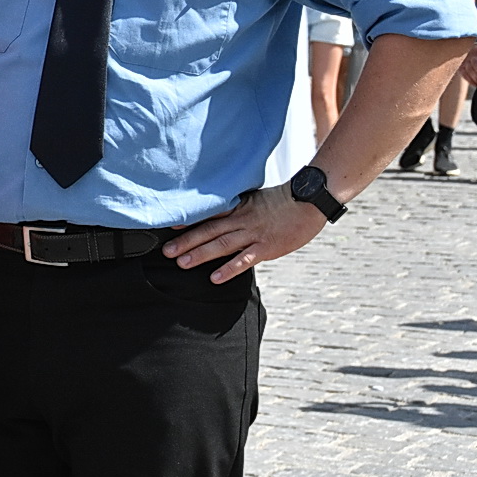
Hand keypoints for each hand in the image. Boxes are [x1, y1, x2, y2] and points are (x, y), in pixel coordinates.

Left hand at [162, 185, 323, 282]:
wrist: (309, 201)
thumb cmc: (284, 200)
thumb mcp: (255, 198)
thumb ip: (238, 206)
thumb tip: (221, 211)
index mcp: (238, 207)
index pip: (208, 214)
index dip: (188, 221)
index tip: (168, 227)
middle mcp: (241, 220)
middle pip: (209, 231)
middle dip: (186, 241)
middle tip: (166, 251)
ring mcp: (253, 234)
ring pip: (221, 245)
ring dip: (200, 254)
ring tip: (182, 263)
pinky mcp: (266, 248)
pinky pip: (244, 260)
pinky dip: (229, 269)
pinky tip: (214, 277)